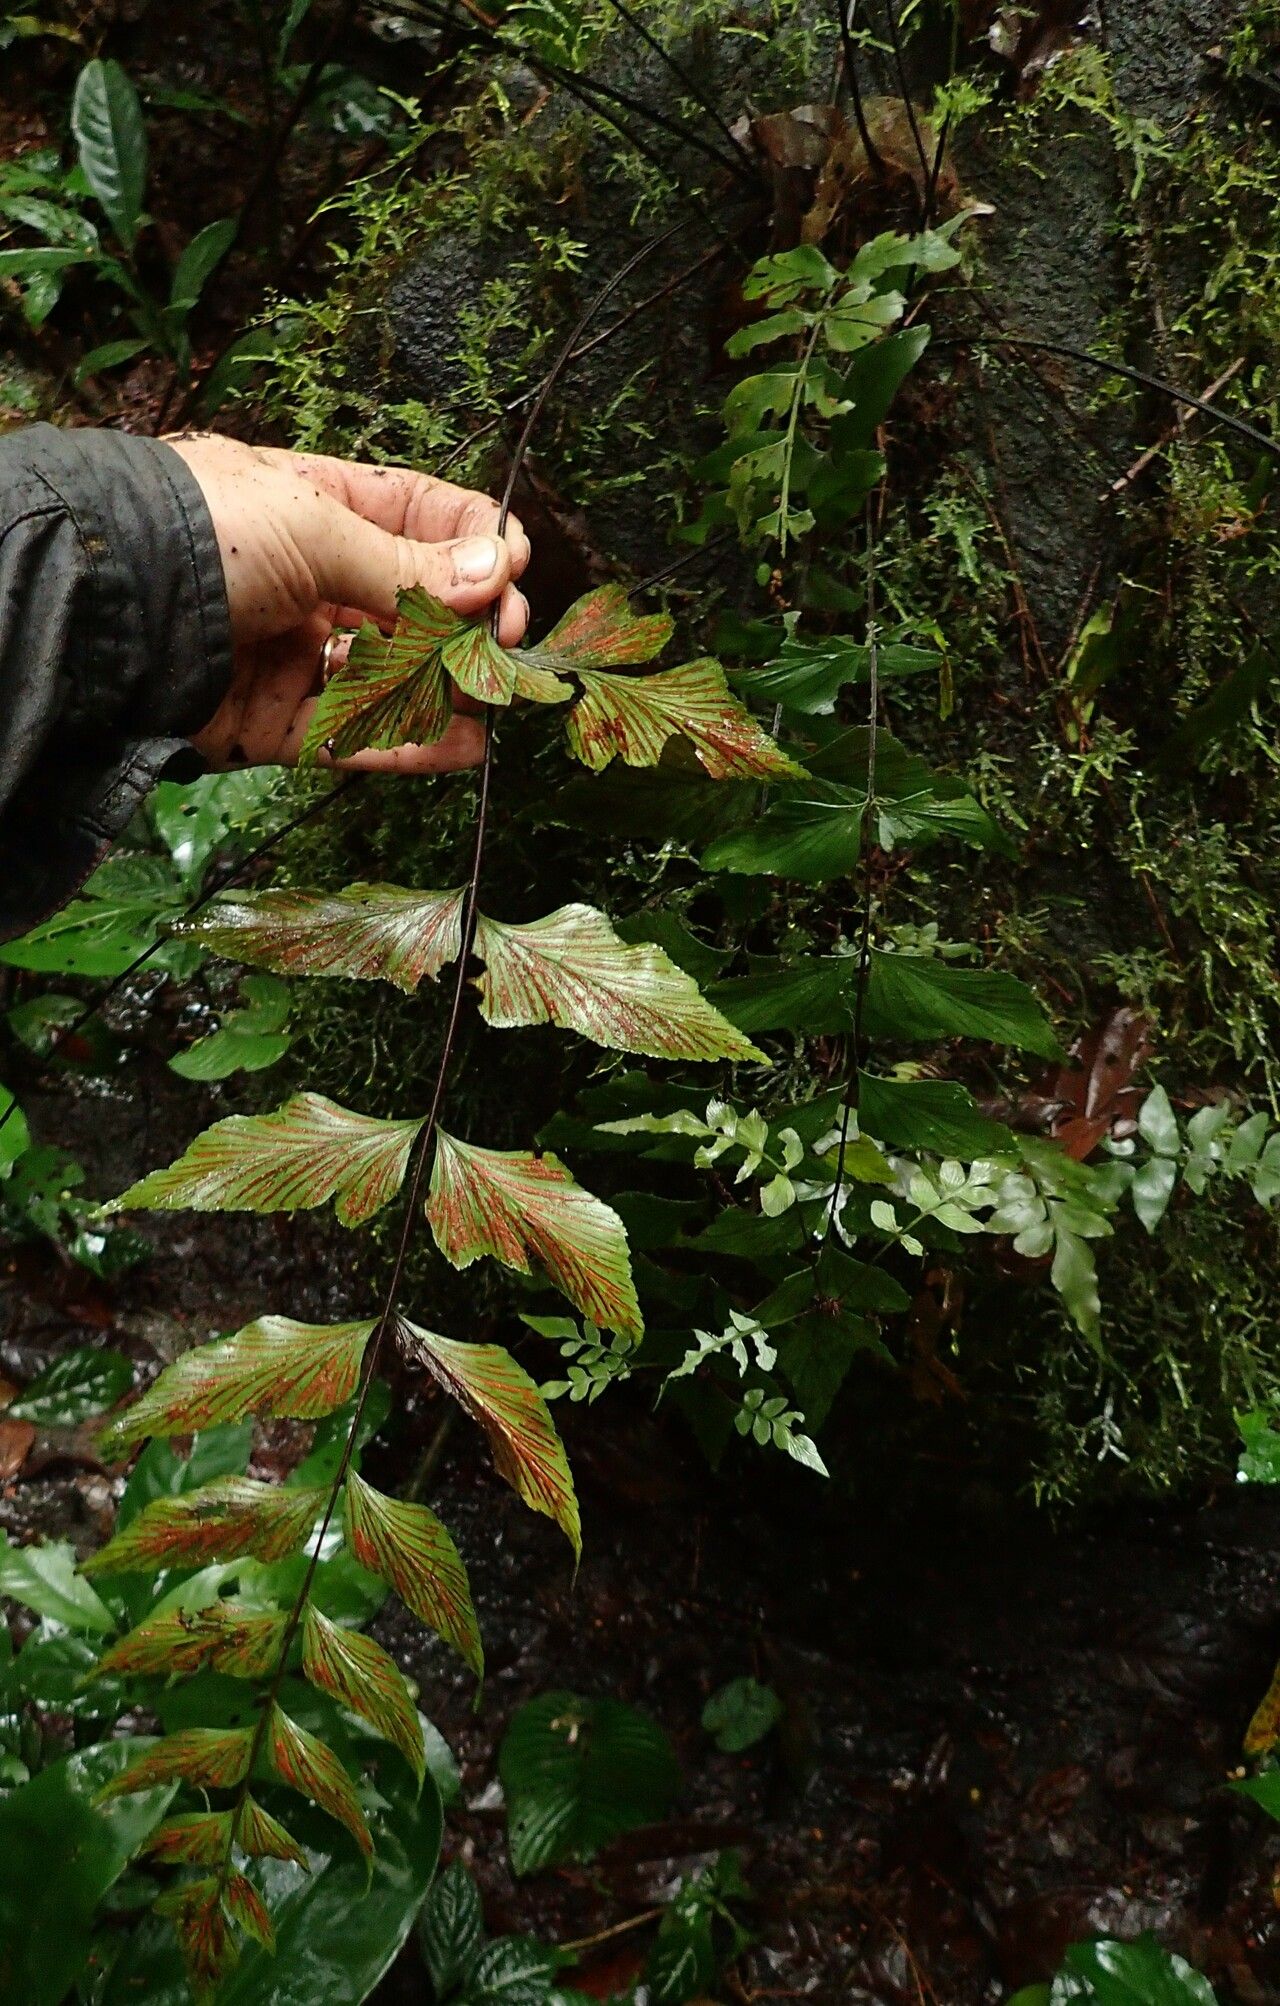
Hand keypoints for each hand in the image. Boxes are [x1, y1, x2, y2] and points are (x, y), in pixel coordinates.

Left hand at [166, 435, 529, 772]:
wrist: (108, 607)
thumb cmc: (203, 533)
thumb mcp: (315, 527)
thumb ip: (407, 564)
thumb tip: (494, 573)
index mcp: (318, 508)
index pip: (419, 518)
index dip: (472, 545)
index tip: (510, 573)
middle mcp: (310, 581)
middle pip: (413, 608)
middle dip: (467, 627)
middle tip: (505, 645)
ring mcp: (293, 653)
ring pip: (390, 679)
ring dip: (448, 691)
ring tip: (492, 701)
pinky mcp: (274, 721)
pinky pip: (354, 739)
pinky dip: (411, 746)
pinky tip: (463, 746)